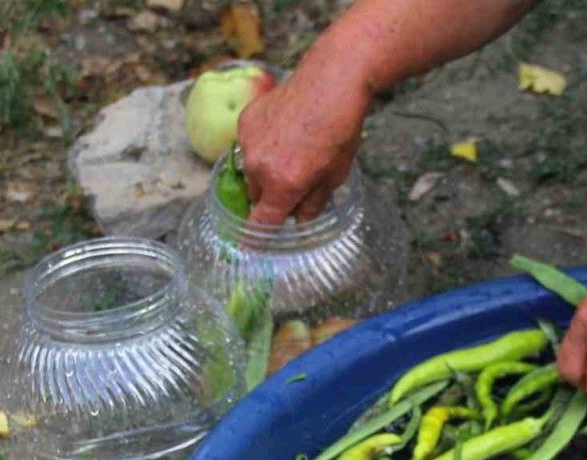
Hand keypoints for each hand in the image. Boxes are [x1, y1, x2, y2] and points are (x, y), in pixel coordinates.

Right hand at [236, 57, 371, 224]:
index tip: (249, 250)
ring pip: (250, 172)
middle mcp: (259, 166)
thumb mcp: (335, 174)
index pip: (261, 223)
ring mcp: (248, 142)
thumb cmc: (340, 130)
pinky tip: (285, 132)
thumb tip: (299, 221)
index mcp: (284, 184)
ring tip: (294, 152)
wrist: (330, 82)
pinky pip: (248, 146)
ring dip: (266, 172)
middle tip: (297, 183)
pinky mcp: (245, 122)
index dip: (256, 240)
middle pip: (257, 198)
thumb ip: (313, 203)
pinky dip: (262, 146)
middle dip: (273, 197)